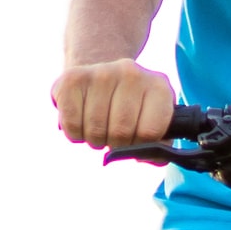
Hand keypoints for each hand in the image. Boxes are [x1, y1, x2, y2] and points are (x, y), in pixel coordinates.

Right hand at [52, 59, 179, 148]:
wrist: (99, 77)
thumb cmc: (129, 108)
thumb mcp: (152, 121)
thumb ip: (157, 145)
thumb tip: (144, 156)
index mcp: (158, 87)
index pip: (149, 132)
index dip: (138, 146)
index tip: (133, 139)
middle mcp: (131, 73)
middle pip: (121, 132)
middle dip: (114, 143)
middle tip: (112, 135)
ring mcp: (101, 73)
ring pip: (95, 131)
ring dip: (94, 139)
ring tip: (97, 127)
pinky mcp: (73, 78)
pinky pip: (72, 125)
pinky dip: (74, 133)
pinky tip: (81, 120)